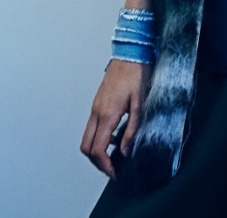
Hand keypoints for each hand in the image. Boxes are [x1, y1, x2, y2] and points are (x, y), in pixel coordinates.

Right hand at [80, 59, 150, 179]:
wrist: (130, 53)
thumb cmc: (137, 75)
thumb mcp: (140, 103)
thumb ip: (132, 129)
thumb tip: (125, 151)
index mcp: (107, 114)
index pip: (97, 150)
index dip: (105, 166)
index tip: (115, 173)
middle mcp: (96, 112)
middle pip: (86, 147)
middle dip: (97, 162)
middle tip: (113, 168)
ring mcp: (95, 107)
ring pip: (87, 137)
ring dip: (97, 150)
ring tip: (115, 154)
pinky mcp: (97, 103)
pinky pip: (92, 126)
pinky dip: (99, 137)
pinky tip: (115, 136)